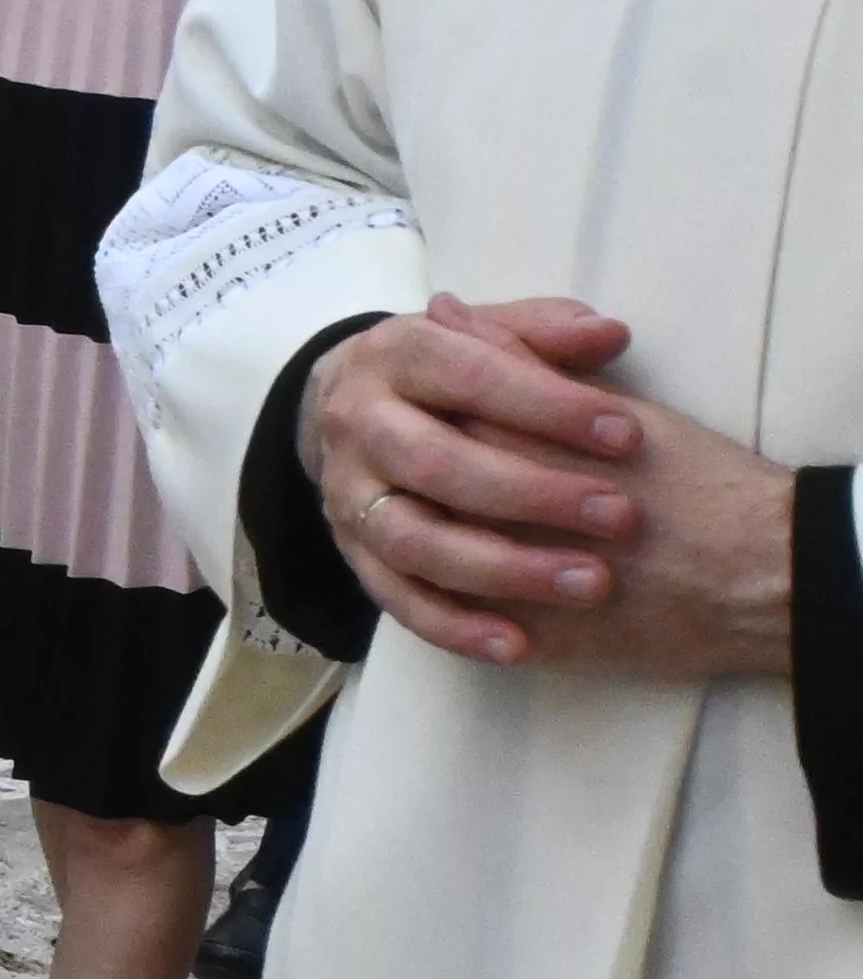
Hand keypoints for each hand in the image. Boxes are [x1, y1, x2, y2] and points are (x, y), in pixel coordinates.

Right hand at [318, 294, 794, 678]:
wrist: (351, 408)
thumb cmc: (452, 372)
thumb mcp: (491, 337)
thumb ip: (547, 332)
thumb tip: (609, 335)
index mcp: (396, 355)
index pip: (470, 375)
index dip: (550, 406)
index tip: (629, 435)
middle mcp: (359, 424)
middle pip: (437, 464)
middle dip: (534, 494)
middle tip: (623, 516)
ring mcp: (348, 494)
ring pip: (415, 540)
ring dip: (504, 569)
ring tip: (593, 585)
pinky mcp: (352, 554)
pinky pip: (396, 599)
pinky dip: (455, 627)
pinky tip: (522, 645)